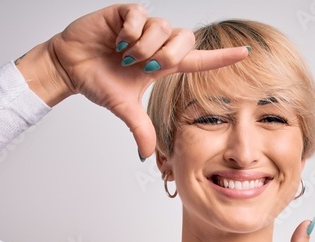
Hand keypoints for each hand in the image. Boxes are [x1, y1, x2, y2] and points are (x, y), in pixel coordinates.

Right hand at [45, 3, 249, 156]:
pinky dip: (130, 32)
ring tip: (124, 54)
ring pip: (163, 28)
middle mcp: (157, 42)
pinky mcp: (127, 12)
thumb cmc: (98, 82)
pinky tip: (117, 40)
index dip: (221, 57)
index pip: (198, 59)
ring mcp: (143, 25)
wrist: (69, 66)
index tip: (245, 53)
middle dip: (168, 55)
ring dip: (144, 46)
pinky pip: (141, 17)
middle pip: (184, 39)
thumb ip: (140, 128)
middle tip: (144, 66)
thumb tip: (146, 155)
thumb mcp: (123, 108)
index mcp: (161, 63)